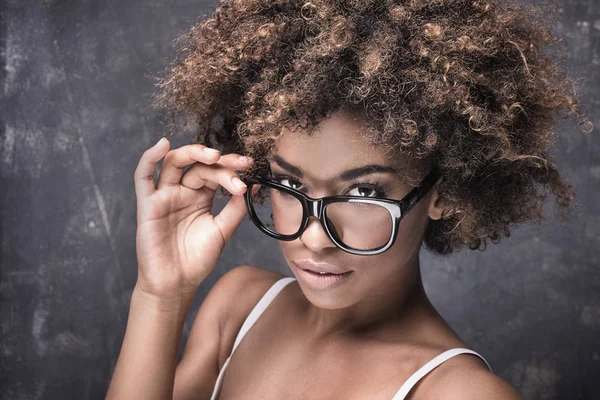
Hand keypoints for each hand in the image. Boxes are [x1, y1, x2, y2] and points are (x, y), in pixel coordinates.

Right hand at [133, 138, 255, 298]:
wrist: (177, 284)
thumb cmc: (197, 259)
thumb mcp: (222, 231)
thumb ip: (235, 209)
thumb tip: (254, 186)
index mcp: (200, 196)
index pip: (215, 173)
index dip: (232, 169)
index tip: (250, 168)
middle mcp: (182, 191)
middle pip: (198, 165)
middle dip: (220, 163)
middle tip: (239, 164)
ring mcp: (164, 195)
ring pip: (173, 163)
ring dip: (193, 153)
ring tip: (214, 155)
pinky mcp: (147, 204)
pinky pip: (143, 177)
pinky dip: (150, 158)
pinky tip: (162, 145)